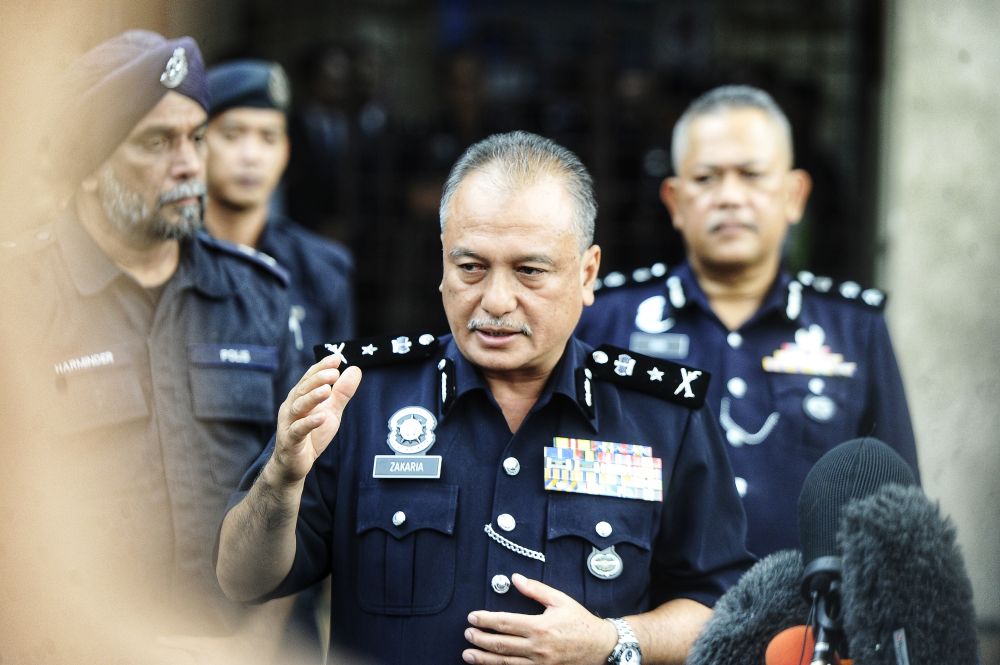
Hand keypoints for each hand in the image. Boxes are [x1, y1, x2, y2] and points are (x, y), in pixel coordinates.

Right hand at [268, 355, 361, 485]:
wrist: (294, 465)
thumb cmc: (311, 435)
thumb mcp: (331, 412)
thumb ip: (342, 392)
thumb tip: (355, 369)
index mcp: (301, 397)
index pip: (310, 378)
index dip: (321, 367)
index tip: (336, 358)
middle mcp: (292, 406)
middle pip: (303, 389)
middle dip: (318, 379)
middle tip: (334, 372)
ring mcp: (289, 423)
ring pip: (298, 406)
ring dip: (312, 397)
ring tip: (327, 390)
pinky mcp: (290, 440)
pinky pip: (298, 430)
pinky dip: (309, 423)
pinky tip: (321, 417)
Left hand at [463, 573, 617, 664]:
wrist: (601, 646)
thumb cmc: (580, 621)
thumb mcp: (560, 600)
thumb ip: (535, 589)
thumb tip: (515, 578)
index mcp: (540, 627)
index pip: (505, 623)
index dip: (486, 620)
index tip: (473, 616)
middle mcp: (537, 647)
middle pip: (501, 644)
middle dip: (480, 640)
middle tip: (467, 633)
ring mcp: (540, 663)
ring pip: (506, 662)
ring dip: (484, 659)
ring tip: (468, 654)